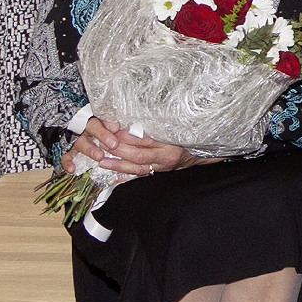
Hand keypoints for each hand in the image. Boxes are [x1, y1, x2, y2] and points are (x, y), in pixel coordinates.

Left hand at [70, 114, 193, 177]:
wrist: (198, 155)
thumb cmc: (185, 139)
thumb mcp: (173, 129)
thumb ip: (155, 128)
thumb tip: (132, 124)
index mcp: (170, 143)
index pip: (145, 139)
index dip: (128, 136)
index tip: (114, 131)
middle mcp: (165, 157)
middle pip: (138, 155)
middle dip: (119, 151)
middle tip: (104, 145)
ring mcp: (161, 167)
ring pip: (137, 168)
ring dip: (118, 165)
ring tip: (103, 161)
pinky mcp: (158, 173)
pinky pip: (139, 175)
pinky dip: (125, 177)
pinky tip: (113, 178)